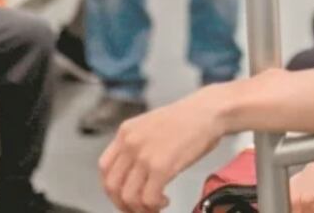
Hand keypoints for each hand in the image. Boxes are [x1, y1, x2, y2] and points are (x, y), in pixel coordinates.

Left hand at [100, 90, 225, 211]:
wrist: (208, 110)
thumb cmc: (187, 119)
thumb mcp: (151, 125)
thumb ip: (137, 145)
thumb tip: (132, 174)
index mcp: (125, 132)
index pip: (104, 168)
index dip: (113, 188)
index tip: (124, 196)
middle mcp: (130, 143)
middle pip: (112, 186)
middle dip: (124, 204)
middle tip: (138, 209)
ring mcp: (144, 155)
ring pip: (128, 197)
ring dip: (141, 208)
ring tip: (155, 207)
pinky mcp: (161, 167)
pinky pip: (148, 199)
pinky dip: (154, 206)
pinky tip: (165, 200)